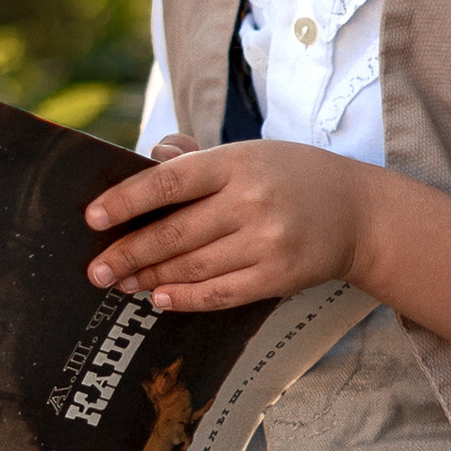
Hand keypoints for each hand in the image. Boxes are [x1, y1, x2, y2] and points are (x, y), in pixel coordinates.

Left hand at [85, 142, 372, 312]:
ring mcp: (268, 242)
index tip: (92, 217)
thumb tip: (147, 161)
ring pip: (193, 267)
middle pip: (175, 233)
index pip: (169, 182)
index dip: (126, 200)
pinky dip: (186, 298)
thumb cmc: (290, 177)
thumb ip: (195, 158)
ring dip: (151, 277)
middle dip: (128, 253)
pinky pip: (221, 293)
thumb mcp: (248, 152)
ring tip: (123, 283)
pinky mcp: (279, 276)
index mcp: (237, 162)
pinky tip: (160, 298)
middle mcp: (252, 201)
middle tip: (96, 269)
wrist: (358, 212)